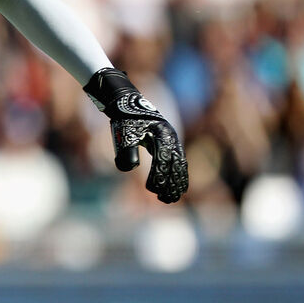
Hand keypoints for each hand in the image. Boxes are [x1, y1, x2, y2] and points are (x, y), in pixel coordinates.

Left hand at [84, 68, 188, 203]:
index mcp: (161, 134)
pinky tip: (177, 188)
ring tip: (171, 199)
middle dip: (171, 183)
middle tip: (164, 200)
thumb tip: (130, 169)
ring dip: (177, 182)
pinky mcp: (169, 143)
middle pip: (176, 164)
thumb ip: (126, 150)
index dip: (158, 176)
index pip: (163, 159)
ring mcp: (172, 139)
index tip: (151, 190)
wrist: (126, 102)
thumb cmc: (124, 118)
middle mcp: (171, 137)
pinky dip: (179, 175)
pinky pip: (178, 162)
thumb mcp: (124, 132)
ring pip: (180, 165)